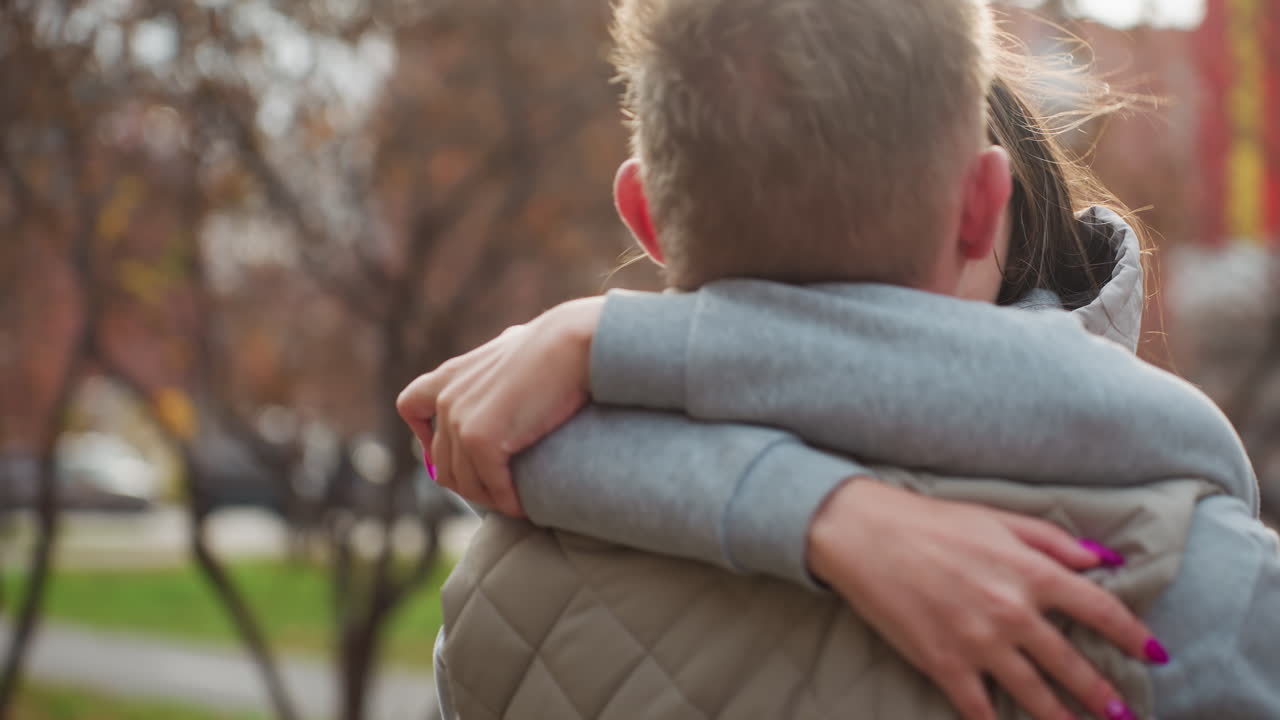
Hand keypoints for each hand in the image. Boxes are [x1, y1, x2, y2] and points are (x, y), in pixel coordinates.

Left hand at [396, 297, 605, 515]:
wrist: (571, 345)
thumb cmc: (556, 343)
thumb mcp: (514, 346)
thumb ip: (501, 355)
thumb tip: (509, 344)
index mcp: (451, 375)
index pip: (410, 406)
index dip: (423, 434)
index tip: (444, 450)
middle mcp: (447, 398)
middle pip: (442, 463)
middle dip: (469, 483)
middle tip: (498, 492)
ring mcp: (460, 421)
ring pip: (465, 482)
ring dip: (490, 498)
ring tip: (514, 503)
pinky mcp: (481, 440)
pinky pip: (492, 486)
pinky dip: (508, 502)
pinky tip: (524, 507)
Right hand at [807, 479, 1164, 719]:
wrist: (863, 534)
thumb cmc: (930, 520)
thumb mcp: (998, 517)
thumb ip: (1053, 540)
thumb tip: (1104, 559)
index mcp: (1030, 571)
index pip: (1099, 610)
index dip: (1133, 635)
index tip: (1155, 653)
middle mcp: (1012, 612)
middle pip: (1071, 664)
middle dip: (1103, 694)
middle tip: (1124, 713)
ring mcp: (978, 643)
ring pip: (1034, 695)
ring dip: (1063, 719)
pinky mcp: (943, 663)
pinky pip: (979, 708)